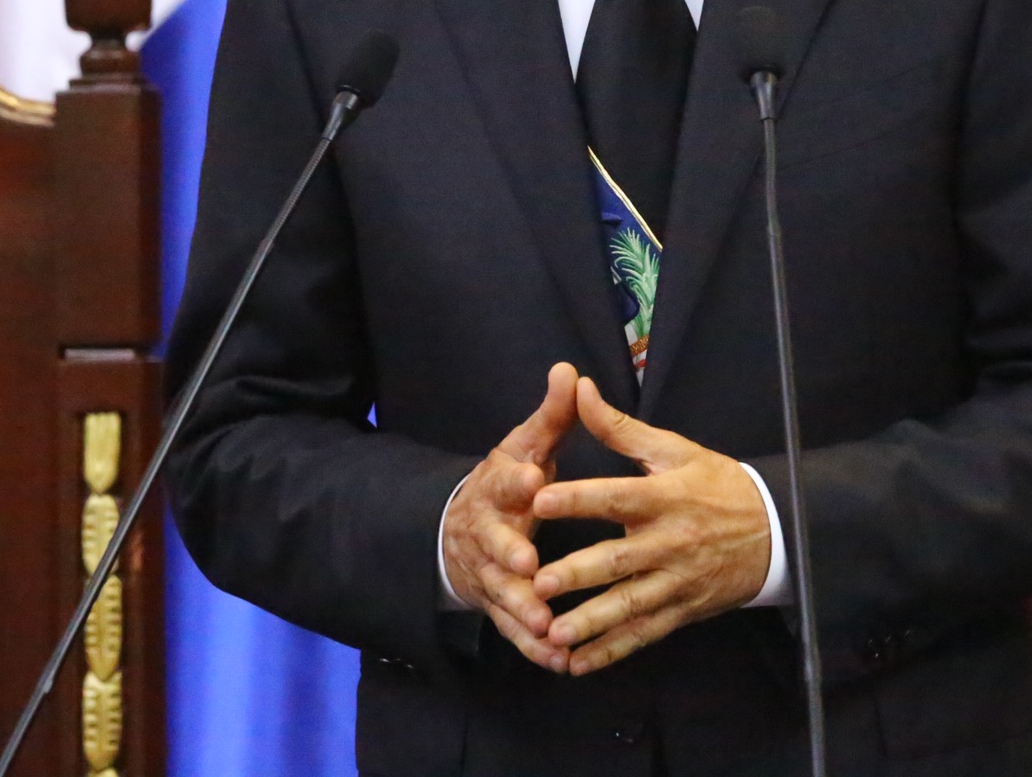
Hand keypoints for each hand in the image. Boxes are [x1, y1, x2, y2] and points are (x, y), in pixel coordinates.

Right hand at [442, 362, 578, 671]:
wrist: (461, 529)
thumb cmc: (510, 483)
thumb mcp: (526, 446)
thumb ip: (551, 416)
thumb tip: (570, 370)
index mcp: (498, 487)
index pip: (504, 479)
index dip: (516, 479)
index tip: (533, 477)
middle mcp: (487, 532)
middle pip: (494, 543)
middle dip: (508, 553)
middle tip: (528, 562)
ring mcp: (489, 572)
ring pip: (501, 592)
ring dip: (521, 609)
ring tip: (546, 624)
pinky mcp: (496, 605)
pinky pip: (513, 630)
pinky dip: (533, 647)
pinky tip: (559, 661)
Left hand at [531, 376, 771, 674]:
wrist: (776, 531)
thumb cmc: (718, 485)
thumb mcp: (675, 450)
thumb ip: (620, 428)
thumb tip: (581, 389)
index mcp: (664, 496)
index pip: (616, 497)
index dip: (579, 499)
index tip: (539, 501)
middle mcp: (669, 541)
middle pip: (619, 559)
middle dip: (578, 573)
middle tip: (538, 583)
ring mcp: (676, 580)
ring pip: (629, 605)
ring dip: (591, 622)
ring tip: (555, 635)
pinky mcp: (682, 610)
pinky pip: (644, 633)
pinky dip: (612, 651)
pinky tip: (578, 664)